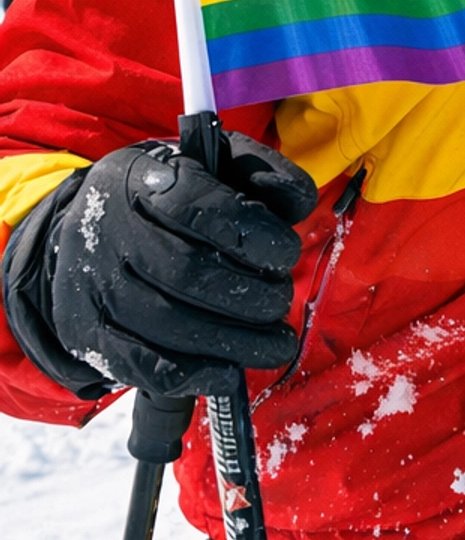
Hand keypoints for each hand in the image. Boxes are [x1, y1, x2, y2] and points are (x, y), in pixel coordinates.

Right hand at [4, 133, 317, 399]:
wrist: (89, 229)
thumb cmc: (169, 196)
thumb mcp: (211, 165)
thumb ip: (260, 172)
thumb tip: (301, 201)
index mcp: (141, 180)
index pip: (198, 205)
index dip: (252, 234)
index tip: (286, 251)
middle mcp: (107, 231)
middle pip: (186, 271)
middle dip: (250, 294)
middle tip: (280, 301)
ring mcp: (94, 286)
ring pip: (167, 323)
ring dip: (235, 341)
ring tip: (275, 343)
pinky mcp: (87, 333)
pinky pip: (140, 365)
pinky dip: (194, 374)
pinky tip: (230, 371)